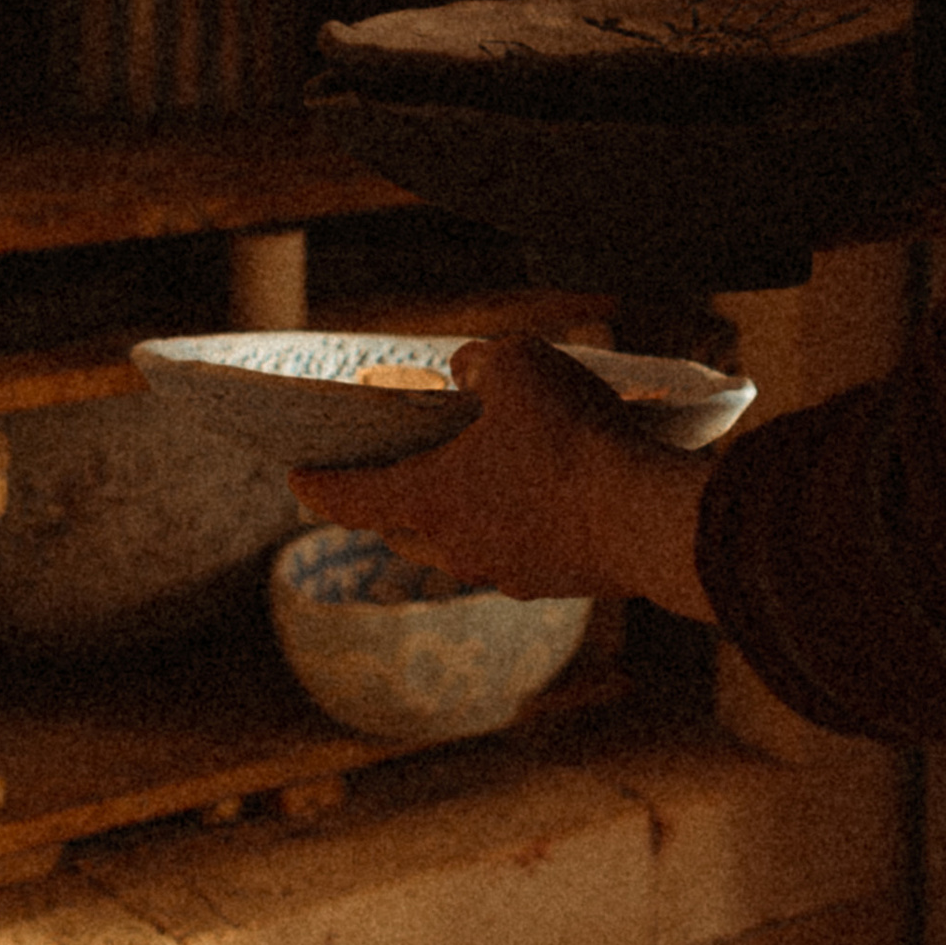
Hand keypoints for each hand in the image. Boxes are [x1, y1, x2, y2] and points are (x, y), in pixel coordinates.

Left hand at [291, 334, 715, 620]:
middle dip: (392, 500)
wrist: (650, 520)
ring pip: (463, 545)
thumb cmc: (573, 438)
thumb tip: (468, 374)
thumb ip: (482, 363)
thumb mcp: (521, 366)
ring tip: (479, 476)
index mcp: (429, 499)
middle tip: (391, 471)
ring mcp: (508, 572)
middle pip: (403, 527)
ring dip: (460, 514)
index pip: (351, 496)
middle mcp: (458, 547)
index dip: (319, 483)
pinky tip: (546, 494)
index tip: (295, 478)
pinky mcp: (559, 581)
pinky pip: (520, 552)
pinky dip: (517, 525)